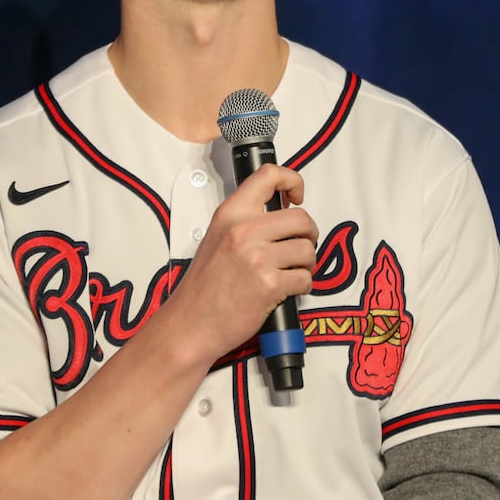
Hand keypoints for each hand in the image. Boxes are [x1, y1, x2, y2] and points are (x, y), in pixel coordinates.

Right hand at [165, 163, 317, 362]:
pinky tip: (285, 291)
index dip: (292, 181)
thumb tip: (283, 213)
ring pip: (308, 249)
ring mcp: (257, 258)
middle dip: (309, 235)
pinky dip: (302, 286)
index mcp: (230, 214)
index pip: (268, 175)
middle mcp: (243, 231)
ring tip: (291, 272)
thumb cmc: (204, 287)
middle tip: (300, 247)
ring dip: (307, 263)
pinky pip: (305, 278)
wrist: (190, 324)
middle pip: (302, 218)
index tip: (297, 197)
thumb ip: (246, 221)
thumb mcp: (217, 238)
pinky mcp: (269, 285)